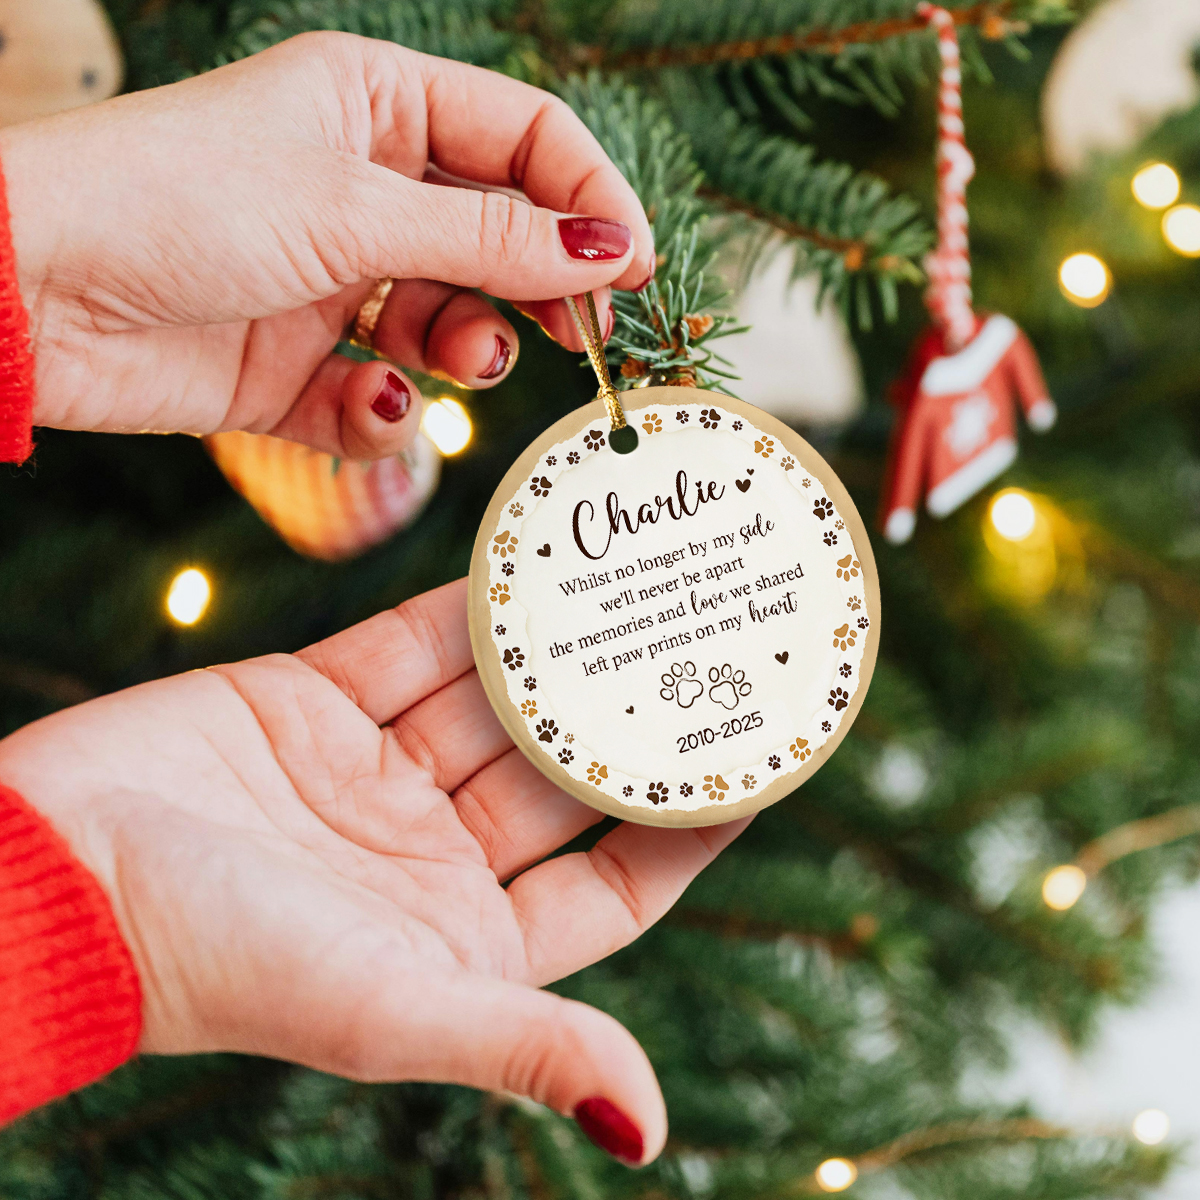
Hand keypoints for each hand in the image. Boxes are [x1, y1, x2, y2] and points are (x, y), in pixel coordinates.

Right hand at [0, 580, 745, 1163]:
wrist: (50, 872)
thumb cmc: (212, 962)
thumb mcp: (386, 1008)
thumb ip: (522, 1045)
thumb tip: (645, 1126)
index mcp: (465, 937)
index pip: (610, 881)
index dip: (682, 825)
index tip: (752, 762)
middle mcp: (431, 854)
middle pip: (561, 777)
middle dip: (631, 718)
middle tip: (712, 644)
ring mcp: (375, 774)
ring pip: (495, 699)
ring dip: (560, 651)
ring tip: (640, 586)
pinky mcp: (317, 702)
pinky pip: (417, 643)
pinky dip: (472, 606)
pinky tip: (531, 565)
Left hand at [1, 34, 653, 458]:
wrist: (30, 292)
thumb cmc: (176, 203)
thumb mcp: (354, 207)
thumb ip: (490, 239)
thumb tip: (612, 250)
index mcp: (376, 108)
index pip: (524, 140)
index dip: (588, 200)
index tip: (636, 265)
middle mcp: (361, 191)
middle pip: (498, 238)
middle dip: (541, 287)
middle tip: (582, 336)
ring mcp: (332, 281)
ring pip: (446, 322)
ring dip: (465, 349)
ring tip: (462, 363)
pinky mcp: (295, 365)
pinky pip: (375, 396)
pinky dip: (382, 414)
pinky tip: (368, 408)